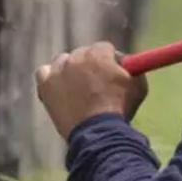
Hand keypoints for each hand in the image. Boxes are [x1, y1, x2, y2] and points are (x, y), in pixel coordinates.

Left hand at [34, 41, 148, 139]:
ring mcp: (59, 70)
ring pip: (62, 62)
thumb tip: (126, 63)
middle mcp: (77, 57)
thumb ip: (133, 68)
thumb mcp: (138, 86)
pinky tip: (58, 91)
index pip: (104, 48)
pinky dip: (49, 79)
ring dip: (69, 72)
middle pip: (82, 54)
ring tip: (76, 90)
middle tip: (94, 84)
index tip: (111, 72)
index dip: (109, 60)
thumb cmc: (120, 109)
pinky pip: (43, 73)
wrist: (98, 132)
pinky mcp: (46, 84)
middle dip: (89, 66)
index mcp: (99, 53)